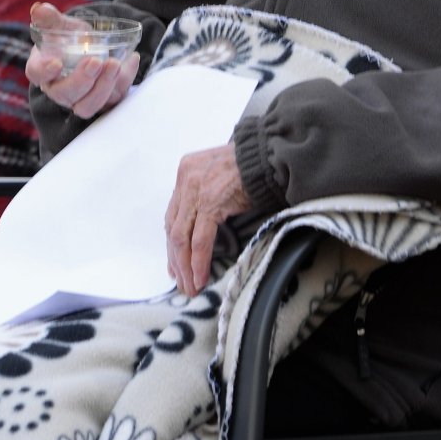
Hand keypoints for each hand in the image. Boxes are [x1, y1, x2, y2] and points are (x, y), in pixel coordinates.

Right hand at [25, 1, 138, 118]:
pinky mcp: (103, 101)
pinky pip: (114, 98)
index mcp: (42, 69)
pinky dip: (124, 80)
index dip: (44, 71)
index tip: (56, 63)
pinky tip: (131, 59)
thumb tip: (39, 8)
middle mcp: (59, 89)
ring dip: (103, 87)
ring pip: (87, 106)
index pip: (37, 74)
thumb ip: (50, 18)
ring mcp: (81, 98)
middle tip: (95, 61)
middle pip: (65, 94)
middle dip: (82, 80)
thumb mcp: (61, 26)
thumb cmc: (68, 39)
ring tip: (114, 64)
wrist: (90, 47)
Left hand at [164, 144, 250, 295]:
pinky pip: (200, 239)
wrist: (268, 154)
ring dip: (185, 265)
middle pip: (173, 228)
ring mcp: (196, 190)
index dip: (172, 243)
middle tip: (181, 282)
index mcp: (185, 171)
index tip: (175, 265)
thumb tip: (200, 224)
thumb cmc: (250, 165)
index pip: (172, 215)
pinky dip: (198, 260)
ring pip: (181, 237)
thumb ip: (204, 193)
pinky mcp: (211, 202)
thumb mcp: (217, 173)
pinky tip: (200, 277)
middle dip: (176, 259)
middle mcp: (185, 179)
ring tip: (190, 285)